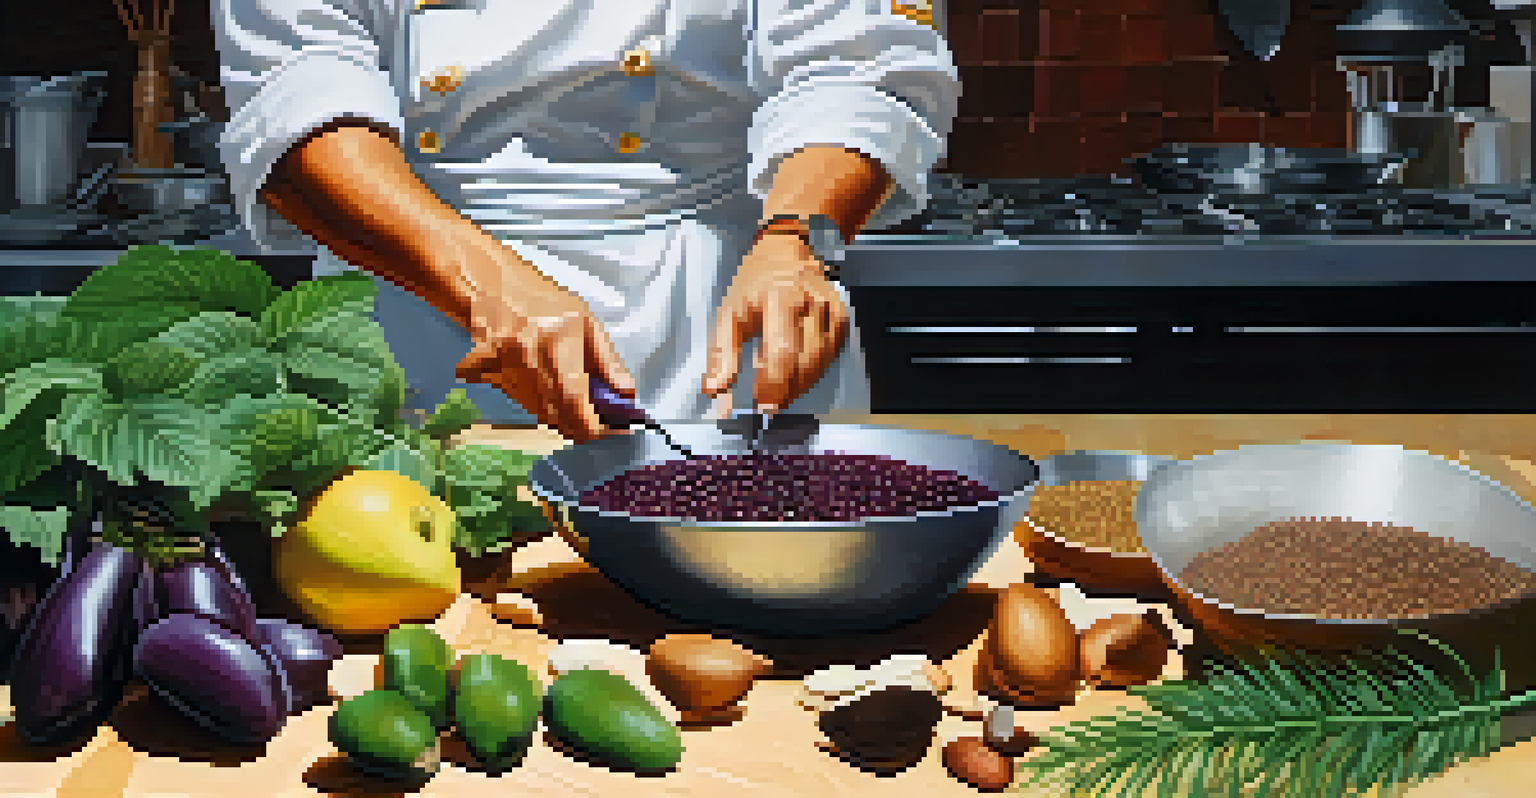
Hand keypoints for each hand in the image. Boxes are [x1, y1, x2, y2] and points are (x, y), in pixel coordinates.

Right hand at [453, 258, 634, 443]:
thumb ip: (608, 361)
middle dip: (584, 424)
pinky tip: (547, 391)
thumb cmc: (546, 302)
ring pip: (542, 416)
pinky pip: (523, 406)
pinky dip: (541, 407)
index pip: (575, 403)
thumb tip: (627, 394)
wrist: (494, 289)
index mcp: (556, 345)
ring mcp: (505, 371)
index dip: (597, 425)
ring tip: (576, 398)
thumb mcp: (587, 323)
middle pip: (559, 416)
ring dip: (564, 417)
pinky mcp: (492, 379)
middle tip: (601, 417)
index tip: (615, 428)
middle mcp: (527, 361)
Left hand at [701, 233, 849, 411]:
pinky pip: (829, 357)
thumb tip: (716, 391)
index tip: (762, 406)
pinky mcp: (841, 318)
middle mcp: (812, 302)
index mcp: (781, 298)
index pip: (782, 353)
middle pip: (804, 363)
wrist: (786, 252)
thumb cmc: (754, 286)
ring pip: (820, 364)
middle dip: (786, 389)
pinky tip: (795, 367)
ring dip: (798, 383)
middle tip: (768, 400)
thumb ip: (720, 355)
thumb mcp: (728, 314)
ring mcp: (831, 310)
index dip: (773, 386)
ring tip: (777, 380)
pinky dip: (811, 370)